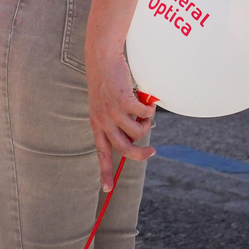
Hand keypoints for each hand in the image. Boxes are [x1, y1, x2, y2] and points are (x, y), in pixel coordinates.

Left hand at [85, 43, 156, 185]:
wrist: (102, 58)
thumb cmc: (108, 82)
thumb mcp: (107, 105)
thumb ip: (119, 121)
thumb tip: (139, 134)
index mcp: (97, 124)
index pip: (101, 153)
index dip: (105, 172)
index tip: (107, 189)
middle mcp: (102, 121)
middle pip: (124, 149)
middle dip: (140, 154)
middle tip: (152, 151)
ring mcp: (111, 111)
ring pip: (138, 132)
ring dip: (147, 123)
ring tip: (145, 110)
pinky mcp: (122, 100)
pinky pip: (144, 115)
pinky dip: (149, 109)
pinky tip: (146, 100)